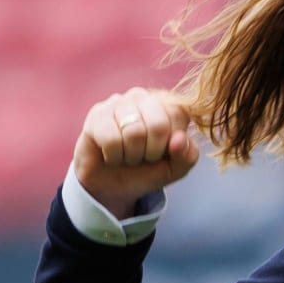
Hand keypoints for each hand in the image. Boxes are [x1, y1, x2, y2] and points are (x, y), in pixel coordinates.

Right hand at [72, 87, 201, 218]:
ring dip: (132, 156)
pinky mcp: (96, 114)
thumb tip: (181, 138)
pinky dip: (114, 156)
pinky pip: (111, 139)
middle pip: (158, 124)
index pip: (179, 115)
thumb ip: (187, 155)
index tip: (162, 153)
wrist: (109, 186)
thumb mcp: (175, 169)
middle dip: (152, 152)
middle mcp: (143, 97)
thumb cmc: (146, 171)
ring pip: (134, 131)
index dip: (172, 144)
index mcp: (167, 104)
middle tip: (143, 158)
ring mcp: (118, 102)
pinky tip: (111, 155)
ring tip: (127, 156)